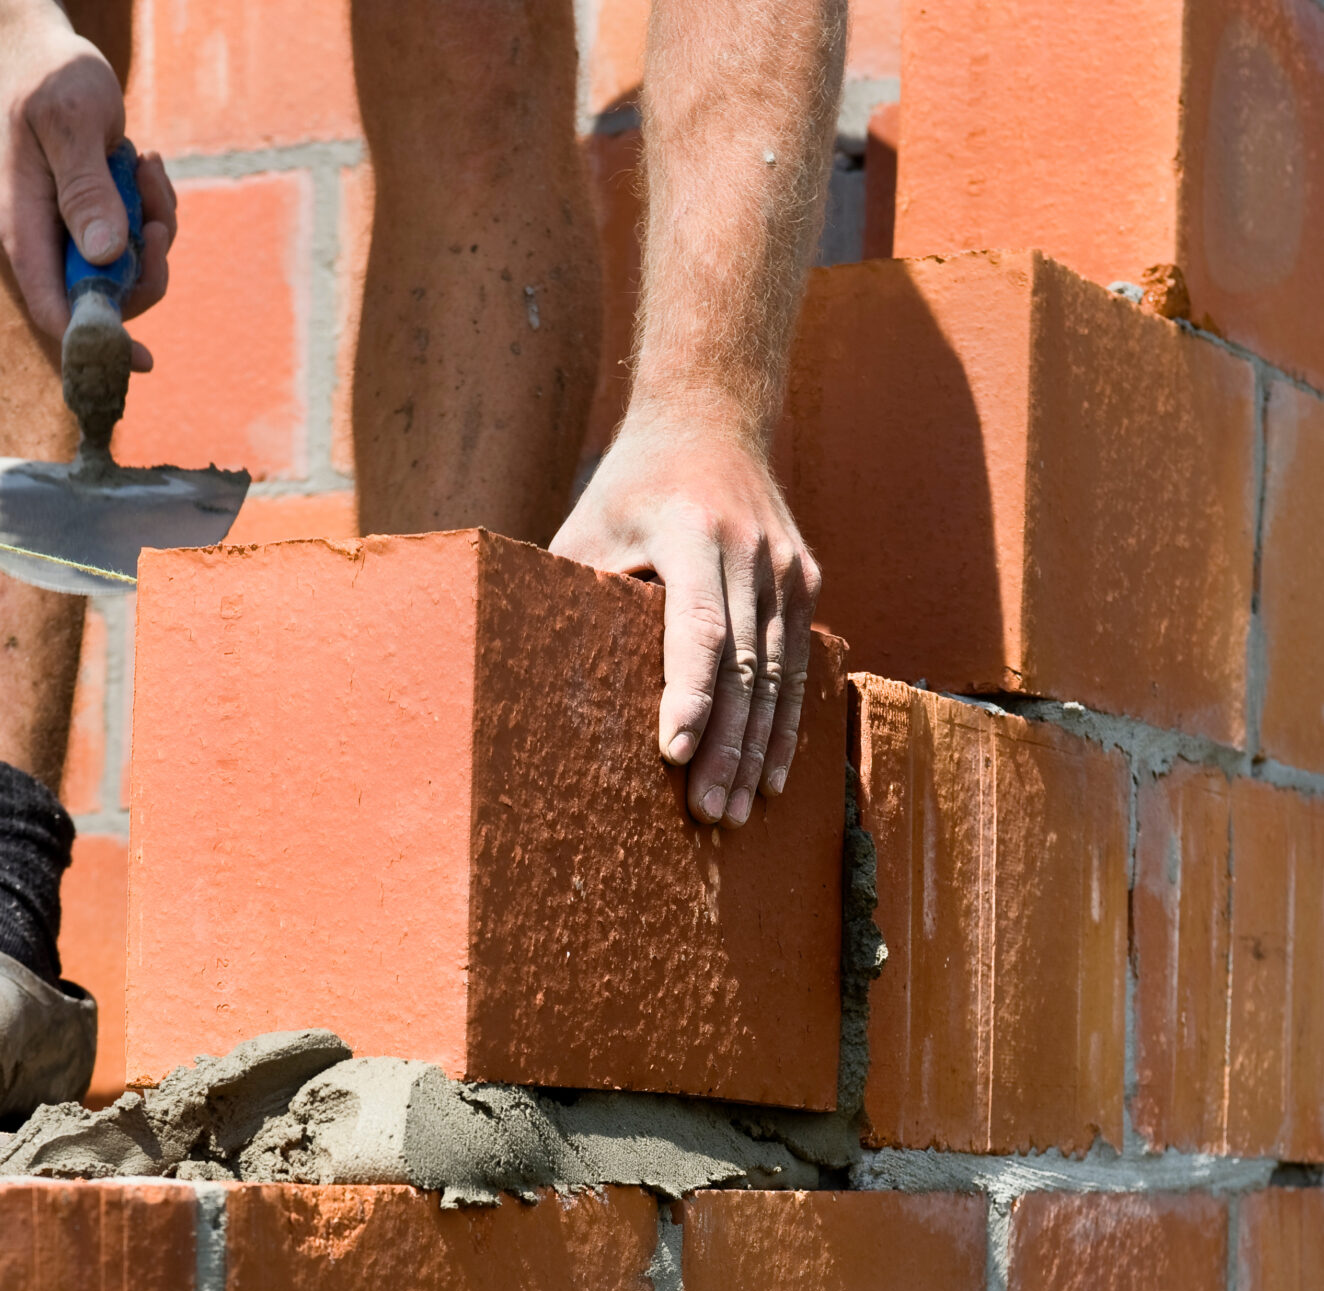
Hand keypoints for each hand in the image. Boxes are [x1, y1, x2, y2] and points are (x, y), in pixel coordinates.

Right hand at [0, 24, 175, 369]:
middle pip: (105, 300)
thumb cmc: (46, 80)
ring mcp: (68, 236)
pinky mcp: (93, 222)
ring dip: (154, 229)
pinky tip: (144, 165)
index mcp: (21, 231)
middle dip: (146, 270)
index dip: (98, 342)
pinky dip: (153, 210)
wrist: (35, 53)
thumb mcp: (69, 123)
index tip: (144, 360)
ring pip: (129, 270)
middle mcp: (43, 245)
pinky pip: (136, 241)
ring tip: (147, 170)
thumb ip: (85, 189)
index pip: (55, 311)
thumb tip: (105, 256)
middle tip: (159, 222)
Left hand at [551, 409, 821, 828]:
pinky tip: (772, 776)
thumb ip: (576, 596)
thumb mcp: (586, 528)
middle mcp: (750, 549)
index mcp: (692, 532)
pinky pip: (796, 667)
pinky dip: (783, 725)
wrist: (711, 416)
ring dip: (758, 752)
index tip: (675, 755)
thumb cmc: (629, 486)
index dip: (688, 696)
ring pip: (777, 677)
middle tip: (710, 815)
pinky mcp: (805, 581)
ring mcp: (786, 567)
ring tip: (739, 812)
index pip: (699, 628)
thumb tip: (544, 684)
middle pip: (744, 667)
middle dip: (727, 748)